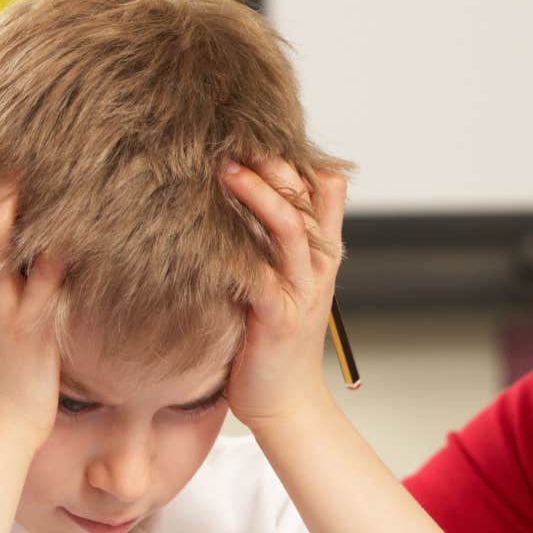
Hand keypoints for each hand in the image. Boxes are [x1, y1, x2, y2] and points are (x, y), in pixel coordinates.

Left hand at [217, 159, 345, 429]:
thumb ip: (269, 242)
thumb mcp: (279, 281)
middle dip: (275, 163)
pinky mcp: (279, 318)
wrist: (285, 403)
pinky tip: (210, 235)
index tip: (254, 129)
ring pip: (289, 228)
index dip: (295, 155)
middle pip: (308, 197)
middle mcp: (316, 265)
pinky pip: (262, 277)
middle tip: (235, 134)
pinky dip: (239, 254)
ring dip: (261, 195)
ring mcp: (300, 291)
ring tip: (226, 168)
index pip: (323, 187)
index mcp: (318, 252)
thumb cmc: (271, 341)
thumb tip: (239, 195)